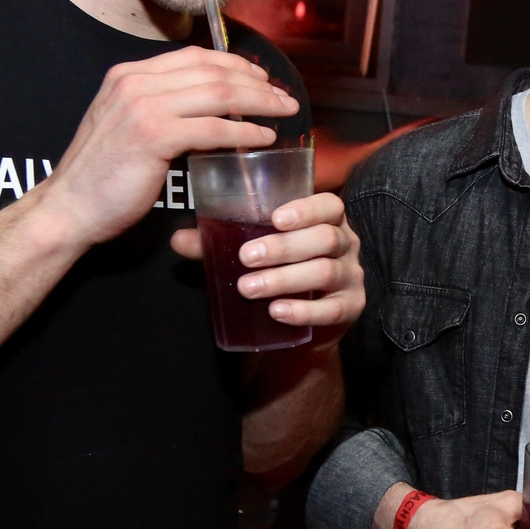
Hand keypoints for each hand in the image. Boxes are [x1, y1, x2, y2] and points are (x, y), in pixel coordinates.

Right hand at [31, 48, 297, 248]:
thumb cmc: (101, 176)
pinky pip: (212, 128)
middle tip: (283, 96)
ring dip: (259, 102)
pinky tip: (263, 139)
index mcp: (128, 75)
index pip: (194, 57)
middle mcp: (134, 83)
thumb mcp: (125, 126)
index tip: (261, 78)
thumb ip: (158, 108)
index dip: (234, 64)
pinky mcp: (153, 136)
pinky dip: (244, 132)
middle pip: (212, 70)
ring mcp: (142, 107)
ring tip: (283, 113)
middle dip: (255, 81)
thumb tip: (204, 107)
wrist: (68, 208)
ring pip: (218, 94)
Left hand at [169, 193, 364, 331]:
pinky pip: (331, 309)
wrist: (299, 323)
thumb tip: (178, 238)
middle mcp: (346, 244)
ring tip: (249, 287)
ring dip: (285, 279)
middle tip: (246, 257)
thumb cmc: (277, 271)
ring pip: (325, 272)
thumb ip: (219, 244)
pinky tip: (277, 311)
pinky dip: (303, 310)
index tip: (274, 218)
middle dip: (284, 247)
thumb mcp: (253, 252)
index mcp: (327, 220)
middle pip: (324, 238)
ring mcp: (352, 277)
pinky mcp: (351, 308)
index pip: (329, 205)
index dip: (306, 209)